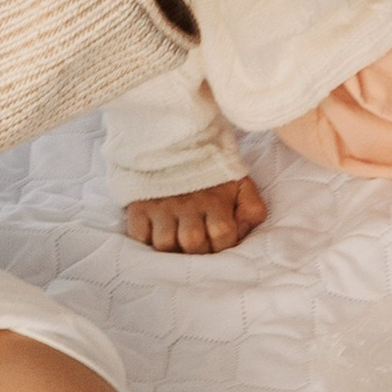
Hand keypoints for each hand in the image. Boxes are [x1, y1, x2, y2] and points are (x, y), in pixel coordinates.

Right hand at [125, 175, 266, 254]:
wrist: (176, 142)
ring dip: (172, 246)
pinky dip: (147, 238)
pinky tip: (156, 230)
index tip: (218, 238)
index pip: (223, 235)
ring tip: (176, 236)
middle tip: (197, 240)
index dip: (223, 244)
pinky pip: (139, 236)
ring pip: (164, 244)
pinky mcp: (139, 206)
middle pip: (192, 243)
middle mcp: (187, 204)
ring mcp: (161, 206)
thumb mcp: (241, 184)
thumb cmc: (211, 172)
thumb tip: (243, 232)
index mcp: (215, 200)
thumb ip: (252, 209)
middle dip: (197, 249)